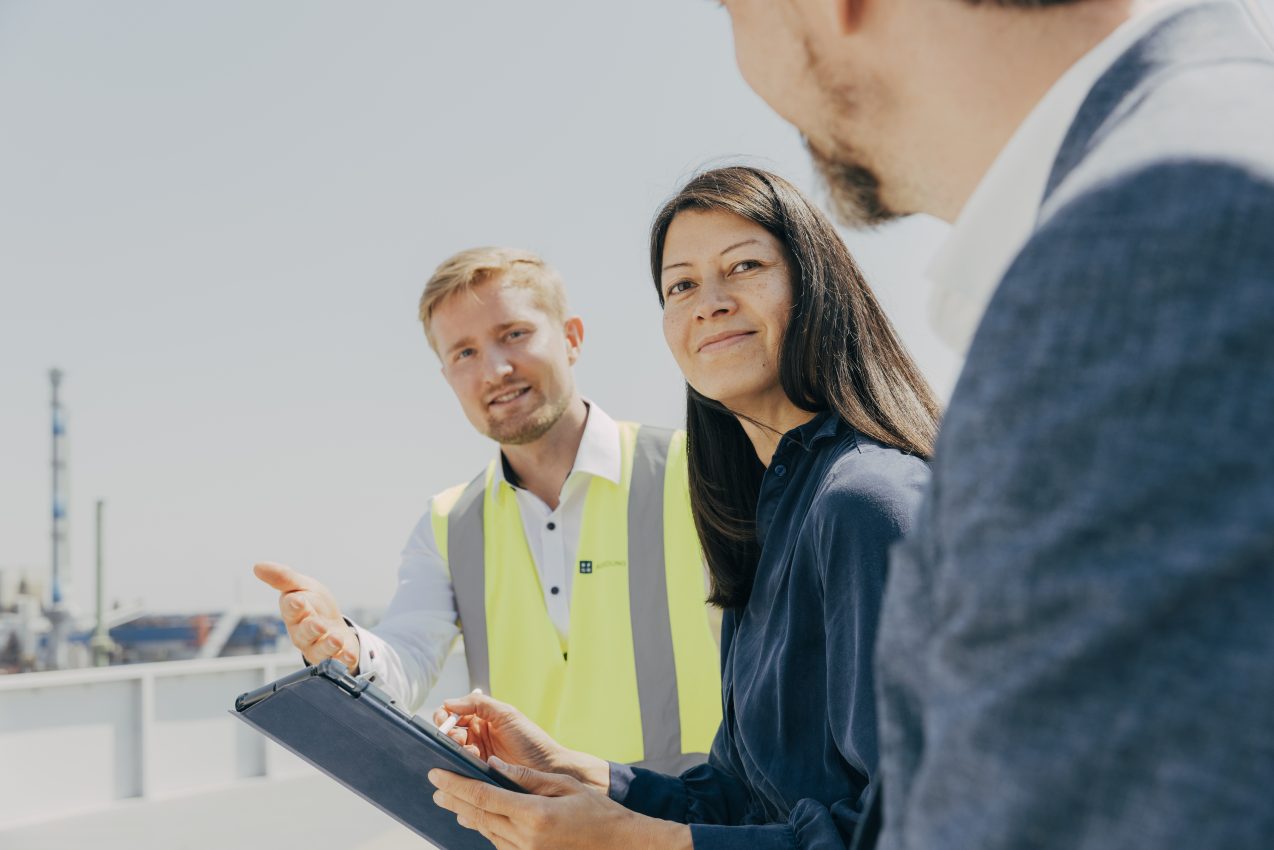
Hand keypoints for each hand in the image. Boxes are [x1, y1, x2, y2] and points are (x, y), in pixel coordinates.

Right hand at [253, 561, 358, 670]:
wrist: (335, 626)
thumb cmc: (315, 605)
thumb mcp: (303, 586)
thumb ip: (284, 577)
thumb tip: (257, 566)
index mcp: (294, 613)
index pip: (291, 610)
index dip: (294, 606)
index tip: (298, 601)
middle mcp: (303, 633)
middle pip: (304, 633)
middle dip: (311, 629)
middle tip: (319, 625)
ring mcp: (318, 647)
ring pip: (320, 650)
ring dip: (328, 646)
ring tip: (336, 640)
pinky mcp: (334, 657)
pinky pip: (338, 661)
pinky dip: (343, 658)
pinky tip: (349, 654)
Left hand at [430, 758, 690, 849]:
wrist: (618, 845)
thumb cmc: (596, 812)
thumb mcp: (562, 786)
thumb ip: (525, 777)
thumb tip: (494, 765)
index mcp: (533, 815)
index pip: (483, 796)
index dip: (456, 784)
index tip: (437, 774)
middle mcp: (525, 838)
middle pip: (478, 815)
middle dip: (454, 799)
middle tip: (435, 787)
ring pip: (486, 831)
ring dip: (466, 814)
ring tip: (450, 801)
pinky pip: (500, 843)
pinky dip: (485, 828)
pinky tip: (478, 819)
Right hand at [431, 692, 608, 790]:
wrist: (548, 768)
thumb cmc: (531, 739)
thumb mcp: (506, 714)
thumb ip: (478, 703)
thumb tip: (448, 702)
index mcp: (482, 718)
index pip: (454, 713)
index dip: (445, 715)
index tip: (444, 719)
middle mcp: (477, 736)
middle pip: (449, 732)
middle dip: (449, 733)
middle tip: (458, 738)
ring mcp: (477, 756)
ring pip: (453, 751)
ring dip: (456, 749)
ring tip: (472, 752)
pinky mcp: (478, 774)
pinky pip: (461, 768)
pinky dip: (461, 764)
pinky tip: (474, 762)